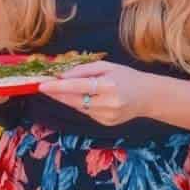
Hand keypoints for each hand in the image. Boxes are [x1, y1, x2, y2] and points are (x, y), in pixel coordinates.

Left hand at [38, 60, 154, 125]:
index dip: (58, 87)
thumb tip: (62, 75)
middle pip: (74, 100)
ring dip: (67, 99)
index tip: (41, 85)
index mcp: (109, 86)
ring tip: (59, 90)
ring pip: (78, 107)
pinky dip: (81, 104)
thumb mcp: (107, 66)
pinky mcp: (106, 123)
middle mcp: (108, 103)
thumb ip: (83, 70)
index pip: (77, 86)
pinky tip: (84, 97)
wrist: (148, 97)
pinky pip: (86, 112)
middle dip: (57, 94)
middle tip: (42, 87)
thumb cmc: (127, 77)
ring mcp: (107, 116)